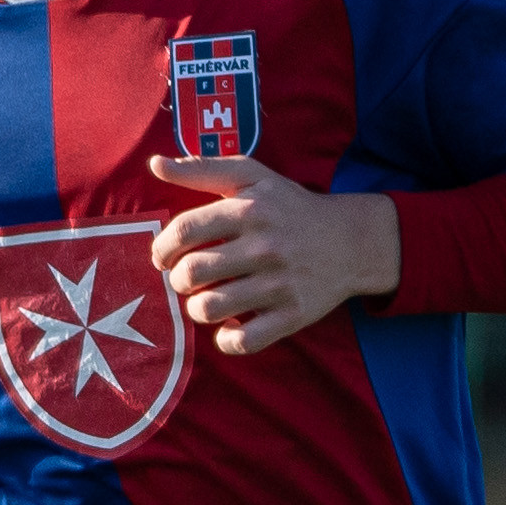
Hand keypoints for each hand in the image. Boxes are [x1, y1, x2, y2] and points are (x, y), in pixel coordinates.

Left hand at [147, 154, 400, 355]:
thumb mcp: (252, 177)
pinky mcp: (294, 315)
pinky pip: (243, 341)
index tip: (164, 256)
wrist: (350, 242)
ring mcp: (280, 283)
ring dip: (197, 308)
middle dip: (178, 279)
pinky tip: (229, 325)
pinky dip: (226, 339)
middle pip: (191, 273)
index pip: (184, 230)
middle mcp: (265, 246)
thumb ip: (201, 169)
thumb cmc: (289, 207)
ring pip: (210, 308)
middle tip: (187, 278)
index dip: (162, 247)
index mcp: (249, 210)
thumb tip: (154, 164)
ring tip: (206, 298)